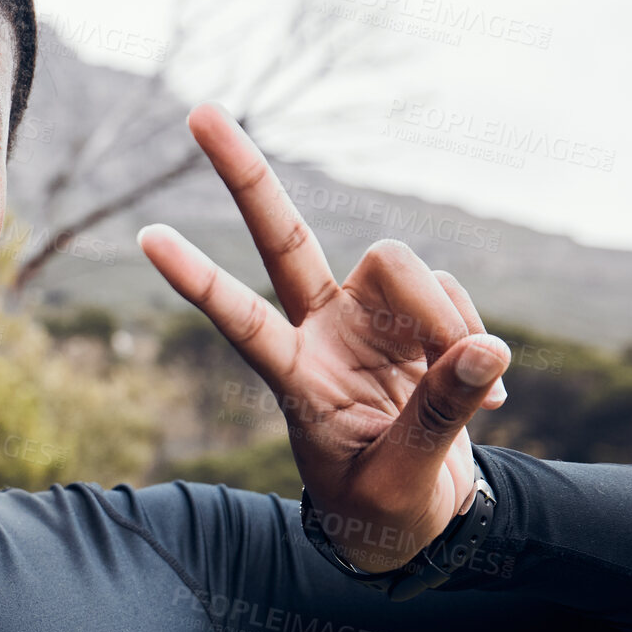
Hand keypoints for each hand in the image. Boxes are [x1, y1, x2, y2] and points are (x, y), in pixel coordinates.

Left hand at [138, 102, 510, 572]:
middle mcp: (320, 331)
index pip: (238, 319)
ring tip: (468, 391)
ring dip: (443, 314)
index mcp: (293, 376)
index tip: (146, 236)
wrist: (414, 521)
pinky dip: (473, 338)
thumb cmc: (382, 512)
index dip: (198, 280)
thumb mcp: (400, 482)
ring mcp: (366, 319)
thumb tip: (485, 349)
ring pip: (398, 262)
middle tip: (199, 110)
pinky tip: (479, 394)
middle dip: (244, 174)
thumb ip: (436, 419)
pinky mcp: (415, 320)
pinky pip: (452, 297)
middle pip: (281, 236)